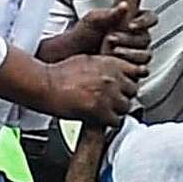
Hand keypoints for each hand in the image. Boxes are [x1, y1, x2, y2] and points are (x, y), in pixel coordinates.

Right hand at [19, 23, 145, 123]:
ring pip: (126, 107)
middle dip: (123, 95)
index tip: (124, 85)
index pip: (137, 71)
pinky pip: (115, 121)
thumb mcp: (87, 60)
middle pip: (133, 91)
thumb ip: (105, 66)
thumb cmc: (59, 73)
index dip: (129, 80)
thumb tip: (114, 72)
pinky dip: (109, 121)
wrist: (45, 85)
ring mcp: (108, 95)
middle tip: (112, 100)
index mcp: (110, 63)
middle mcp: (112, 78)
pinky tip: (100, 118)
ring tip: (105, 110)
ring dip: (117, 110)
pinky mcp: (100, 111)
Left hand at [41, 4, 151, 65]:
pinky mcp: (129, 71)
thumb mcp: (92, 20)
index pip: (149, 18)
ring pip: (145, 55)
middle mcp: (134, 38)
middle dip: (130, 39)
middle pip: (147, 38)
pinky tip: (118, 64)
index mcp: (130, 22)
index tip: (131, 25)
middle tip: (112, 39)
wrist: (68, 57)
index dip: (144, 22)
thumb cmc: (80, 36)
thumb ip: (109, 14)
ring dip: (130, 53)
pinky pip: (140, 71)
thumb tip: (124, 5)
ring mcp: (133, 55)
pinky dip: (130, 67)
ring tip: (111, 52)